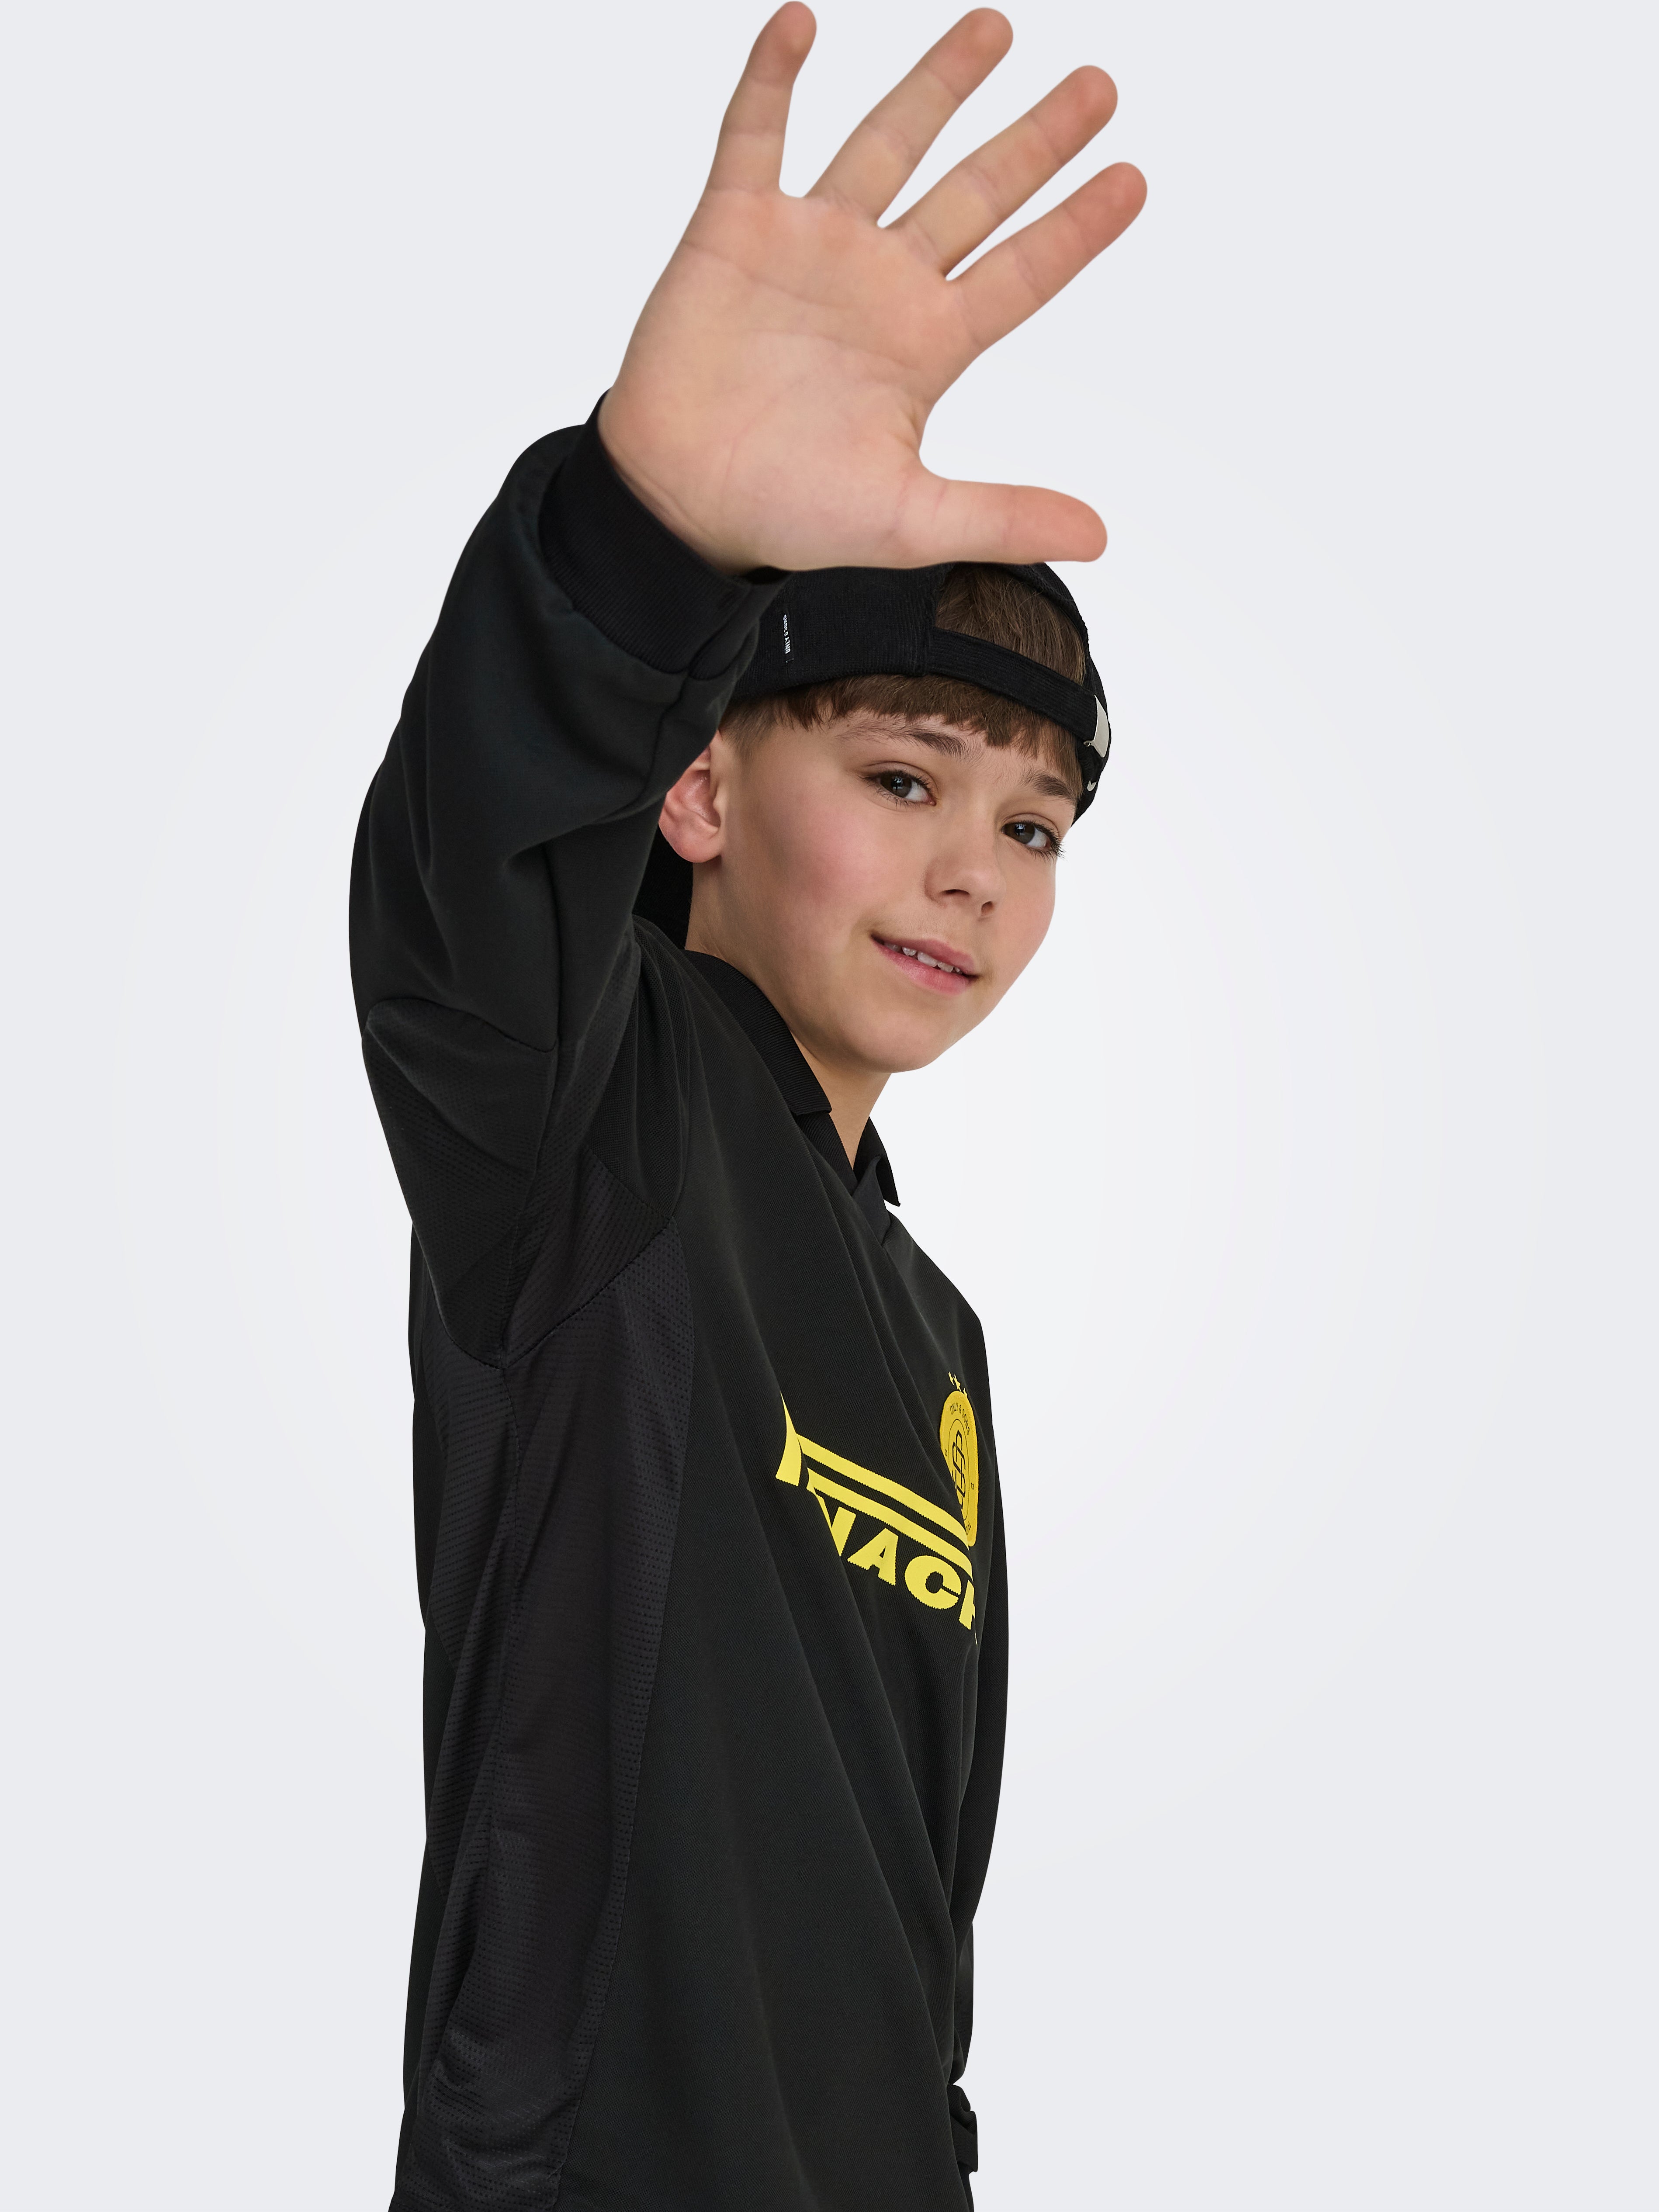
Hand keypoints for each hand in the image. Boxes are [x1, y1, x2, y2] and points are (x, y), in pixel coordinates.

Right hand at [598, 6, 1144, 573]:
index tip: (1132, 178)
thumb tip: (1099, 538)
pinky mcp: (735, 228)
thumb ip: (1003, 517)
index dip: (1076, 227)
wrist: (682, 504)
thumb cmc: (787, 512)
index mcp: (926, 342)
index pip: (1020, 272)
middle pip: (976, 193)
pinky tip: (801, 20)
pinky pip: (757, 135)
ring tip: (995, 28)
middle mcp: (879, 281)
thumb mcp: (909, 522)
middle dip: (1035, 140)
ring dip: (938, 86)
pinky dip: (773, 78)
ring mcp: (810, 245)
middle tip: (1100, 86)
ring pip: (889, 144)